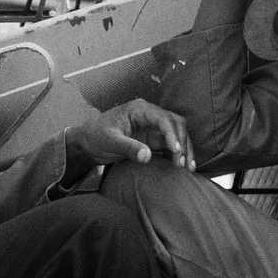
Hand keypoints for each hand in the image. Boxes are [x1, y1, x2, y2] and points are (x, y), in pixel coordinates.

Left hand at [64, 99, 193, 172]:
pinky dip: (180, 154)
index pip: (163, 118)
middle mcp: (150, 115)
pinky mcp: (154, 138)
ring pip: (178, 133)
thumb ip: (128, 148)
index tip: (176, 151)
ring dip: (185, 149)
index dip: (172, 134)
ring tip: (188, 168)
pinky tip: (185, 166)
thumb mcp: (110, 142)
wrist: (89, 142)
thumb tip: (148, 156)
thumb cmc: (96, 137)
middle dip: (183, 143)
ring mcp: (153, 126)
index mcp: (139, 109)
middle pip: (176, 123)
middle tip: (182, 164)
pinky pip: (172, 144)